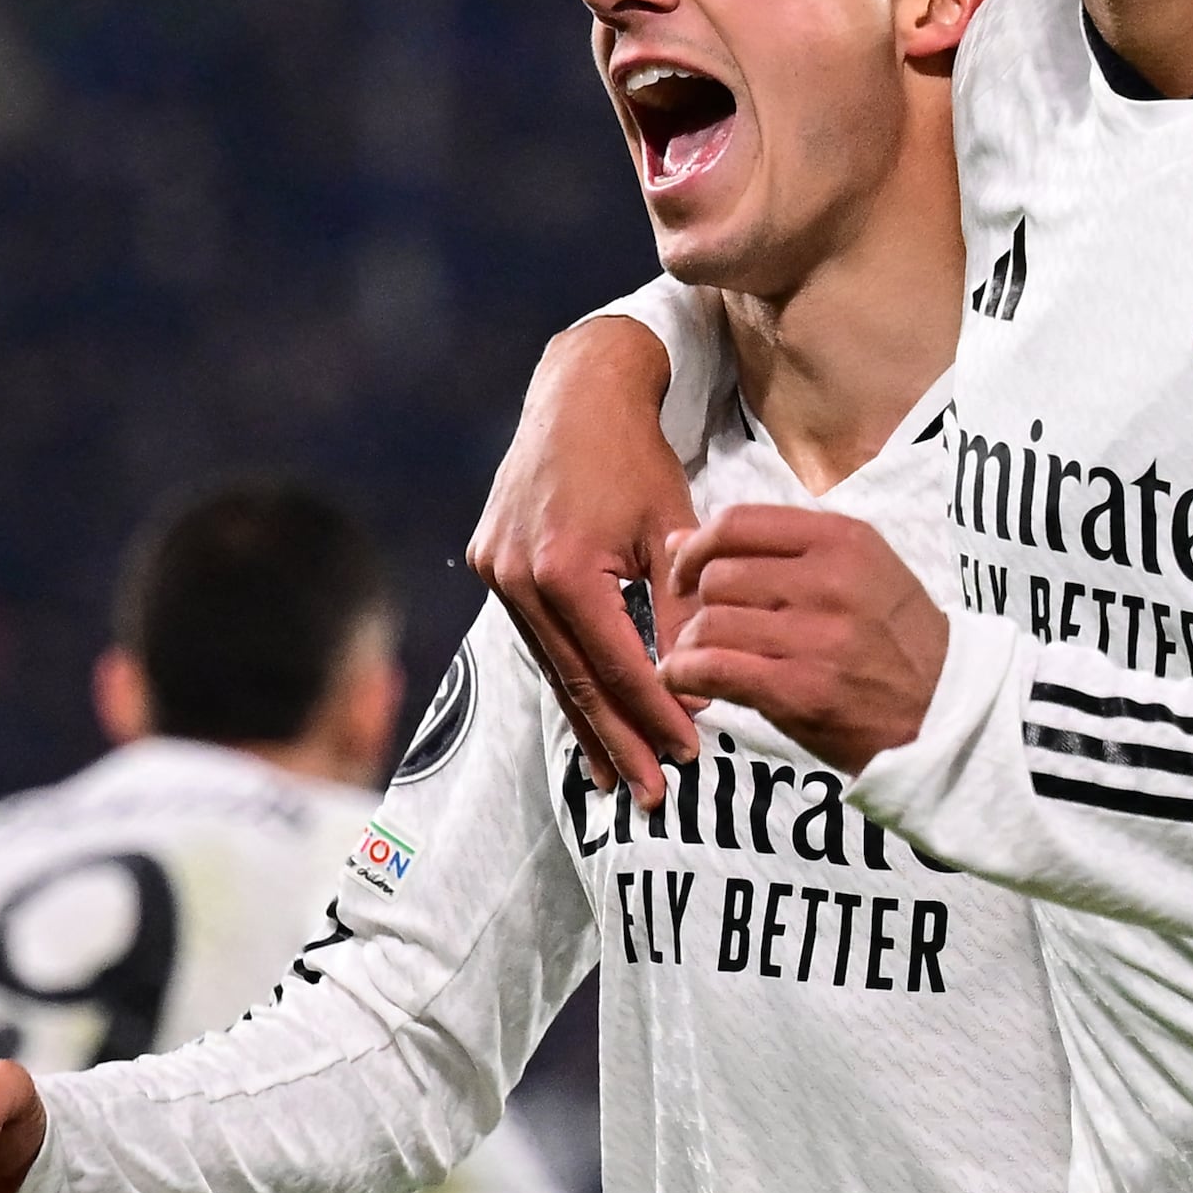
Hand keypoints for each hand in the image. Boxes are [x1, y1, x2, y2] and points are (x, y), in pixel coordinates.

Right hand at [469, 312, 700, 806]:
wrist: (576, 395)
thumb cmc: (637, 456)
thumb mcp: (674, 530)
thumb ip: (684, 608)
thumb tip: (701, 681)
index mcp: (565, 568)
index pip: (618, 665)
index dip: (654, 716)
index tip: (688, 757)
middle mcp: (520, 578)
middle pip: (577, 680)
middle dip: (618, 742)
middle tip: (651, 796)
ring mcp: (497, 574)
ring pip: (553, 668)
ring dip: (588, 724)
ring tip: (617, 778)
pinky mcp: (491, 568)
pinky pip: (539, 641)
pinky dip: (566, 681)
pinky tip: (585, 723)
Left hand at [655, 505, 946, 773]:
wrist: (947, 712)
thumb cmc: (897, 641)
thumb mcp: (859, 572)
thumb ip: (775, 551)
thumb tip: (679, 538)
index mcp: (843, 540)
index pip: (737, 523)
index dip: (697, 547)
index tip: (690, 573)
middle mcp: (830, 580)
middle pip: (719, 575)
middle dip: (699, 604)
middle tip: (706, 628)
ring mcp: (816, 636)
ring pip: (711, 623)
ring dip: (691, 644)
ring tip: (699, 658)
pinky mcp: (800, 690)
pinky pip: (715, 668)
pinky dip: (685, 674)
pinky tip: (685, 680)